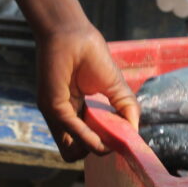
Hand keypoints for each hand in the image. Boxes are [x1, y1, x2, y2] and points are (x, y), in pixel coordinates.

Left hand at [35, 21, 139, 161]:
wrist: (72, 34)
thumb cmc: (92, 56)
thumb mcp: (116, 87)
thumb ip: (127, 109)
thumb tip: (134, 133)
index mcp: (79, 112)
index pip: (87, 142)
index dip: (105, 143)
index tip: (122, 137)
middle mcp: (66, 117)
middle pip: (78, 152)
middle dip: (100, 150)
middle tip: (115, 137)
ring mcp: (58, 114)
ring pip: (72, 152)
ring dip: (94, 149)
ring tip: (110, 140)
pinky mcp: (53, 107)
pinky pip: (71, 130)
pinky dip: (89, 137)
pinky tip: (103, 137)